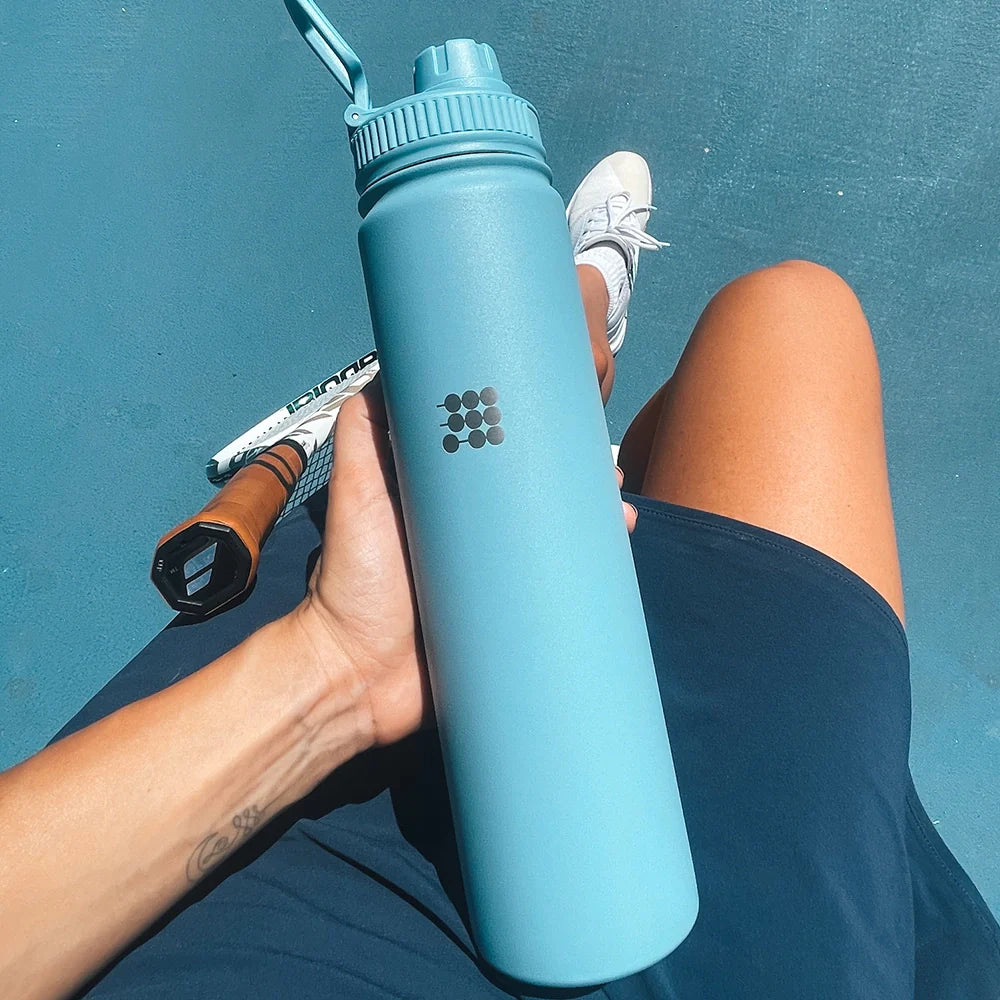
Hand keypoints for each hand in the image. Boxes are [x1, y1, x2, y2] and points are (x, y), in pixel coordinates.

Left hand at [289, 375, 636, 749]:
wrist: (356, 674)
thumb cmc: (352, 581)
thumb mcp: (356, 491)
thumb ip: (364, 431)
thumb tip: (392, 369)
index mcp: (447, 502)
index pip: (504, 460)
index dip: (541, 442)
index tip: (569, 428)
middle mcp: (476, 536)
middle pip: (540, 499)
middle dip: (581, 485)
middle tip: (609, 476)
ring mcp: (495, 578)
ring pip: (557, 543)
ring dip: (594, 528)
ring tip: (620, 519)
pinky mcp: (507, 618)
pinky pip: (555, 594)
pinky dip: (588, 580)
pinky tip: (613, 566)